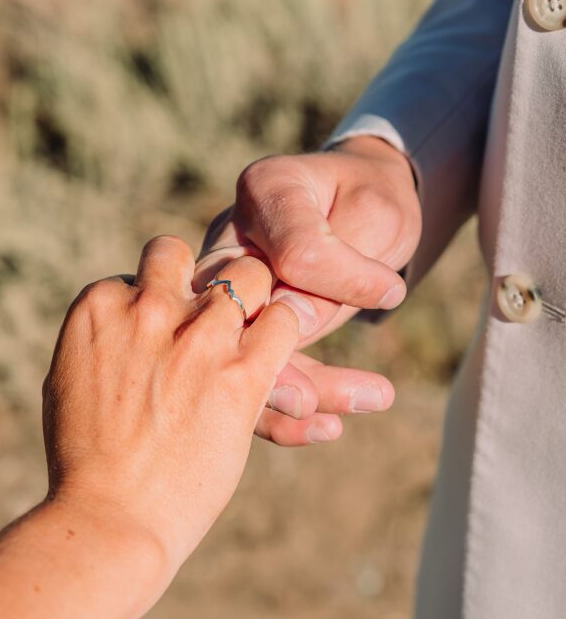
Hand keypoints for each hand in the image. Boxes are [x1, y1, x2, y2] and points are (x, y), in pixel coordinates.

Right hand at [42, 236, 299, 574]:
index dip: (159, 299)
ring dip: (252, 297)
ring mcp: (198, 337)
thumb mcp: (66, 381)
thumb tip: (117, 323)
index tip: (167, 328)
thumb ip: (100, 339)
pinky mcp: (242, 374)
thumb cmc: (83, 461)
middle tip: (212, 311)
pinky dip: (286, 329)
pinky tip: (280, 349)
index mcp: (98, 306)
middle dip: (199, 278)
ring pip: (247, 275)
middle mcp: (148, 308)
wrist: (108, 519)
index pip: (142, 271)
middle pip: (186, 257)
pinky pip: (283, 321)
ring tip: (254, 326)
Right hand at [194, 137, 421, 444]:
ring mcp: (228, 285)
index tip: (390, 291)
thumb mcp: (375, 213)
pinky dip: (287, 409)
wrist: (362, 206)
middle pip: (246, 311)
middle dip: (281, 365)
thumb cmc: (372, 199)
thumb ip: (337, 258)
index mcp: (265, 190)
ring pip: (244, 351)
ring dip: (295, 394)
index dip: (342, 282)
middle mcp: (231, 238)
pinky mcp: (242, 326)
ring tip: (347, 416)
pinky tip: (326, 428)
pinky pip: (254, 372)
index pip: (294, 252)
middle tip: (325, 404)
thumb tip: (294, 318)